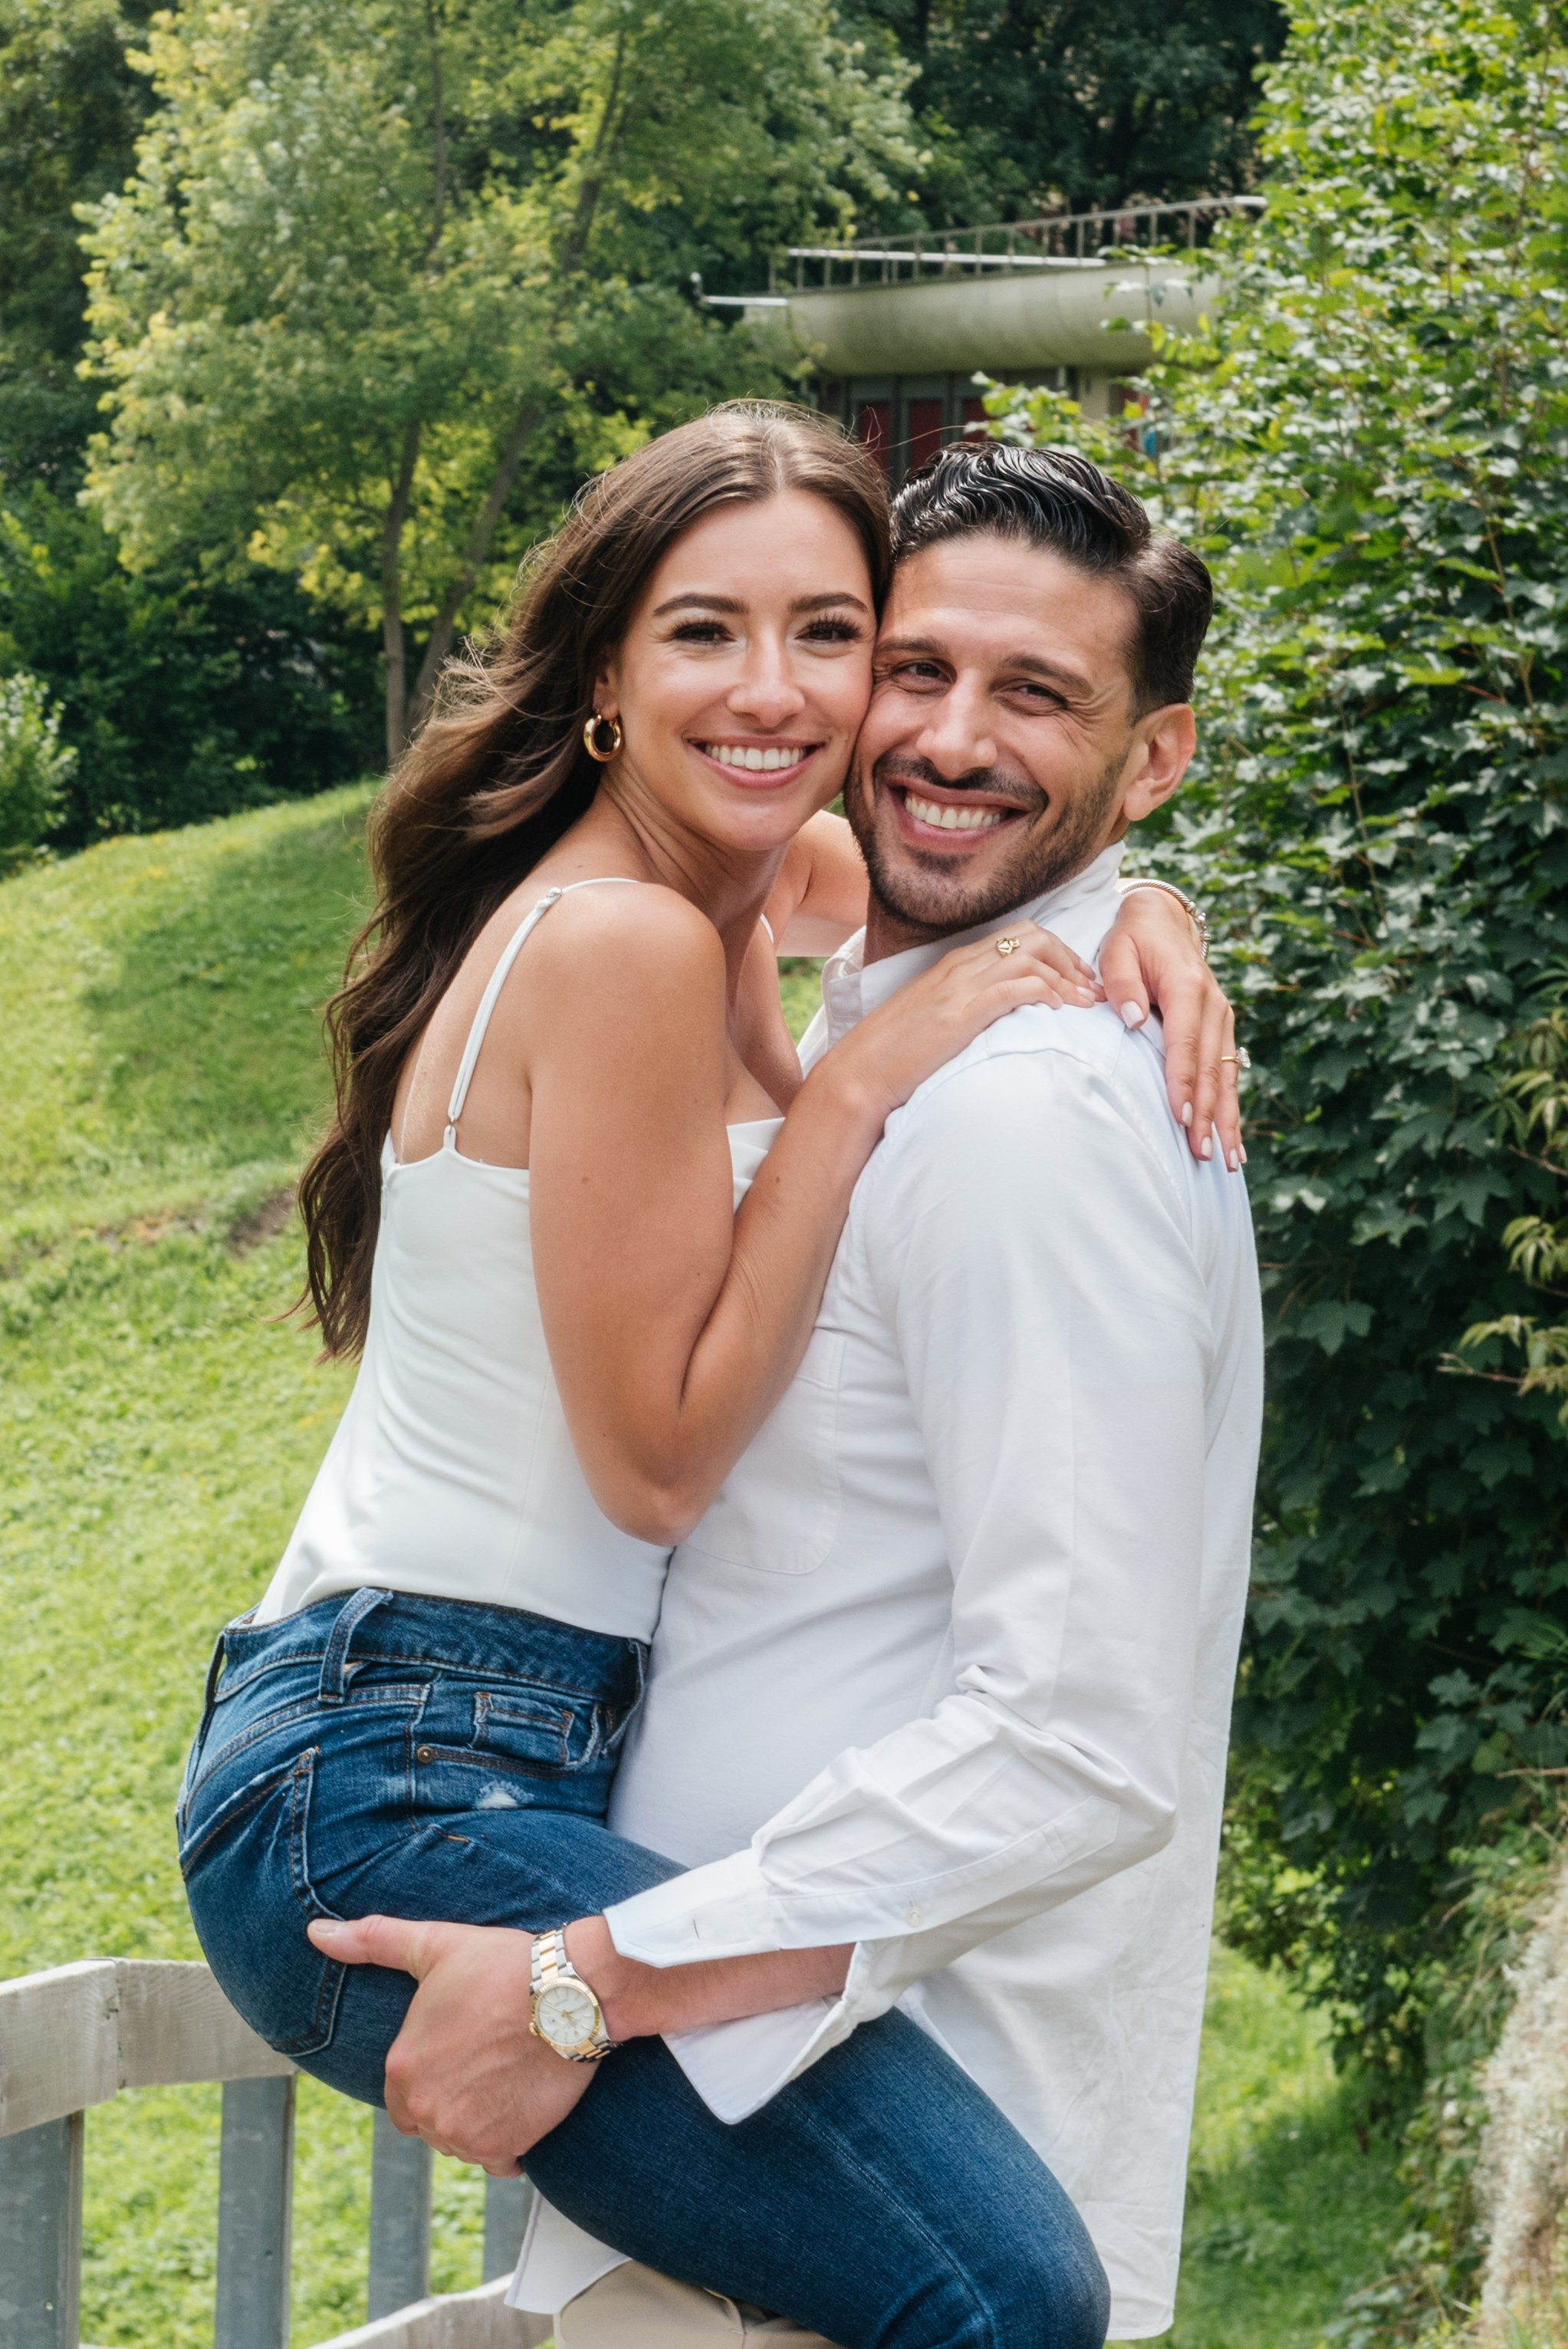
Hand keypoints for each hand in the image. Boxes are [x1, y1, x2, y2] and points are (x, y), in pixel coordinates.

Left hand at [307, 1914, 592, 2171]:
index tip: (461, 2049)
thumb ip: (373, 1941)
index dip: (430, 2071)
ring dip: (478, 2121)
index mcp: (402, 2066)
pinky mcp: (502, 2149)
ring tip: (506, 2077)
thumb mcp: (435, 1946)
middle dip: (451, 2098)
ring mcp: (463, 2134)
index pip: (399, 2093)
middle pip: (428, 2119)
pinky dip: (507, 2143)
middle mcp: (424, 2107)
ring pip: (460, 2140)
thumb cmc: (503, 1965)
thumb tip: (315, 1932)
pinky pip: (496, 2162)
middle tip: (486, 2062)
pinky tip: (522, 2104)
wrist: (571, 1993)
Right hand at [827, 925, 1102, 1129]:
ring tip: (1085, 1003)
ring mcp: (961, 985)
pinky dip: (1046, 992)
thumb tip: (1000, 1015)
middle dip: (1071, 958)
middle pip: (1034, 935)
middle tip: (1090, 988)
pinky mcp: (963, 1012)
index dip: (1058, 951)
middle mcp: (961, 965)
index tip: (1078, 980)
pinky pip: (1018, 986)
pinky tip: (1058, 1010)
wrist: (861, 1073)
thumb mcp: (935, 1018)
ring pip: (1032, 955)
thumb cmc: (896, 1054)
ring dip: (1067, 977)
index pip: (1019, 935)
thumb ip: (966, 1006)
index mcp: (955, 963)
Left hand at [1100, 890, 1243, 1169]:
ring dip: (1227, 1119)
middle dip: (1209, 1113)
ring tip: (1228, 1160)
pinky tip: (1233, 1138)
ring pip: (1227, 1075)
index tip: (1182, 1118)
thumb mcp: (1118, 949)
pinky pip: (1228, 1071)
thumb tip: (1132, 1021)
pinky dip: (1230, 1105)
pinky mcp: (1222, 1028)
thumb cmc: (1133, 939)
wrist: (1163, 920)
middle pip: (1211, 1067)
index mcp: (1188, 987)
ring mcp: (1222, 1018)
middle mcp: (1214, 1005)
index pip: (1185, 1043)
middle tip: (1203, 1154)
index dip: (1184, 1082)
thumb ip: (1122, 983)